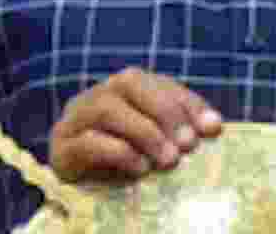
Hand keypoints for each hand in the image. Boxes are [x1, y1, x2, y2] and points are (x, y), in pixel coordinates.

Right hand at [49, 67, 223, 183]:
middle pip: (129, 82)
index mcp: (122, 91)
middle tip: (188, 144)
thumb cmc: (126, 168)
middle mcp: (97, 96)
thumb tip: (214, 126)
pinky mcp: (61, 149)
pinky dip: (119, 153)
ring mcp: (75, 120)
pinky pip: (87, 142)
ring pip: (106, 108)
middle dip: (165, 111)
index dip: (187, 102)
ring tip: (169, 160)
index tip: (213, 128)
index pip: (156, 82)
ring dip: (144, 132)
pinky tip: (140, 169)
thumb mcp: (157, 147)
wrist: (82, 194)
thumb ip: (179, 132)